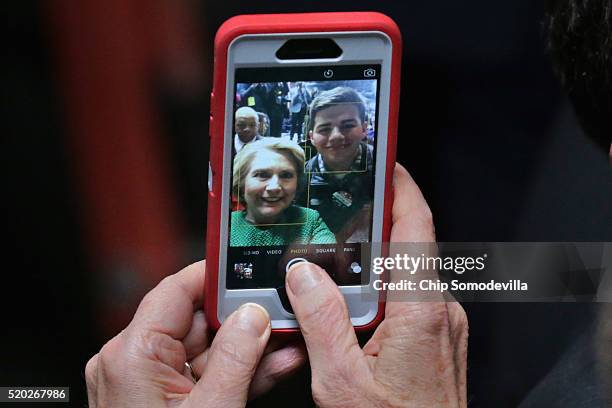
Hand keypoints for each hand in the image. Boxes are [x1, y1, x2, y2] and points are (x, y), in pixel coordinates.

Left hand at [85, 261, 305, 406]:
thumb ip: (238, 357)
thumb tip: (254, 317)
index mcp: (132, 354)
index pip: (174, 291)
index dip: (211, 274)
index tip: (243, 264)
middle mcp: (134, 363)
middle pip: (196, 321)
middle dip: (242, 317)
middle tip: (277, 309)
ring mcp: (151, 384)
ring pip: (208, 349)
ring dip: (249, 346)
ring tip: (288, 335)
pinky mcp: (167, 401)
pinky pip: (207, 374)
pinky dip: (240, 370)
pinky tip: (275, 361)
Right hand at [285, 163, 467, 406]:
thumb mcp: (342, 382)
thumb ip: (321, 322)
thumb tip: (304, 272)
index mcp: (421, 312)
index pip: (418, 228)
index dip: (403, 188)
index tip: (386, 162)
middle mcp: (439, 311)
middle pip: (408, 248)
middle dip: (373, 226)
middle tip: (337, 212)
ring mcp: (442, 325)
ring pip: (406, 274)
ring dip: (373, 262)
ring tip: (334, 259)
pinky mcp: (437, 338)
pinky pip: (409, 297)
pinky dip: (381, 288)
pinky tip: (351, 302)